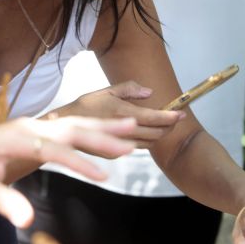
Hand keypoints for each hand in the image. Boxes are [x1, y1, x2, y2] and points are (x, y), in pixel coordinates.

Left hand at [0, 116, 136, 227]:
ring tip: (132, 129)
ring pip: (74, 124)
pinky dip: (92, 129)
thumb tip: (26, 220)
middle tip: (132, 144)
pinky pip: (69, 127)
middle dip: (102, 136)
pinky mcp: (38, 129)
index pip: (52, 150)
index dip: (78, 163)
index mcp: (14, 137)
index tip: (103, 177)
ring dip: (103, 128)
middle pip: (71, 129)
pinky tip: (110, 134)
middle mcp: (29, 126)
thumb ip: (2, 201)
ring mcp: (35, 124)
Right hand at [47, 81, 185, 149]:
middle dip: (168, 127)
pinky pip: (137, 146)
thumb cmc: (85, 106)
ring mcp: (119, 145)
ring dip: (159, 134)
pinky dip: (145, 139)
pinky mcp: (115, 154)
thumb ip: (129, 89)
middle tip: (174, 118)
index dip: (171, 117)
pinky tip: (144, 131)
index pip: (155, 118)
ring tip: (163, 124)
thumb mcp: (106, 91)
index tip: (181, 113)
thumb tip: (149, 92)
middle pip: (156, 134)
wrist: (64, 128)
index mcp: (122, 113)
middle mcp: (123, 132)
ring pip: (149, 143)